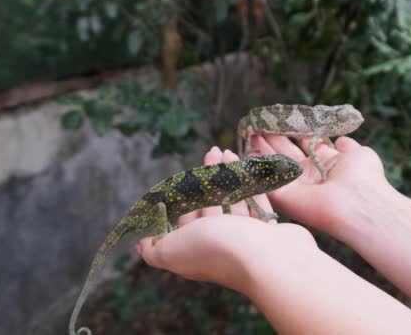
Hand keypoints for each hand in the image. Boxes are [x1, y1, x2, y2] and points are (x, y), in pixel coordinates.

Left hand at [136, 147, 315, 291]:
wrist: (270, 260)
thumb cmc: (219, 249)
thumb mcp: (172, 250)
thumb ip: (153, 249)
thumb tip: (141, 244)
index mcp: (195, 249)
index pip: (185, 219)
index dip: (184, 195)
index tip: (186, 171)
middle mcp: (220, 244)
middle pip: (211, 206)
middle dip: (208, 179)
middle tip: (212, 151)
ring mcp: (247, 238)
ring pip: (235, 201)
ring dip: (229, 176)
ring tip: (228, 152)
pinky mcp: (268, 231)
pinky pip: (257, 202)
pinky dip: (250, 185)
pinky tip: (248, 168)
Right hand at [251, 135, 394, 238]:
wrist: (360, 203)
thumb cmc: (364, 178)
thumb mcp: (359, 154)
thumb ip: (347, 145)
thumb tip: (341, 140)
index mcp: (325, 163)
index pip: (303, 143)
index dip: (292, 130)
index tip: (280, 118)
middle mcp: (308, 174)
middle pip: (285, 152)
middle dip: (272, 138)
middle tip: (258, 124)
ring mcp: (295, 186)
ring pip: (274, 164)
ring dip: (262, 148)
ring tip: (250, 132)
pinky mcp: (284, 198)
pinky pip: (266, 181)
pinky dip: (257, 168)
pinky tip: (248, 151)